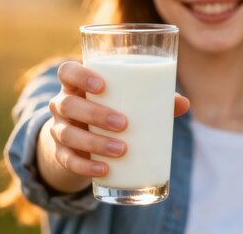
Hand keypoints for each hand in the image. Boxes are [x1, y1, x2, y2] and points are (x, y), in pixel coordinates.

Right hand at [46, 61, 189, 178]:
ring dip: (94, 142)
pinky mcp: (61, 153)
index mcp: (76, 85)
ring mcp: (58, 129)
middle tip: (123, 123)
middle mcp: (63, 104)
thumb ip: (152, 99)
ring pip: (67, 134)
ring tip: (121, 150)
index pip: (67, 71)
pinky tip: (104, 170)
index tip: (102, 85)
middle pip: (68, 104)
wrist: (82, 141)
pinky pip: (67, 160)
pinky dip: (86, 166)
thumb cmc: (110, 110)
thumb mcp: (124, 102)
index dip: (80, 76)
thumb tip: (183, 104)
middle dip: (95, 114)